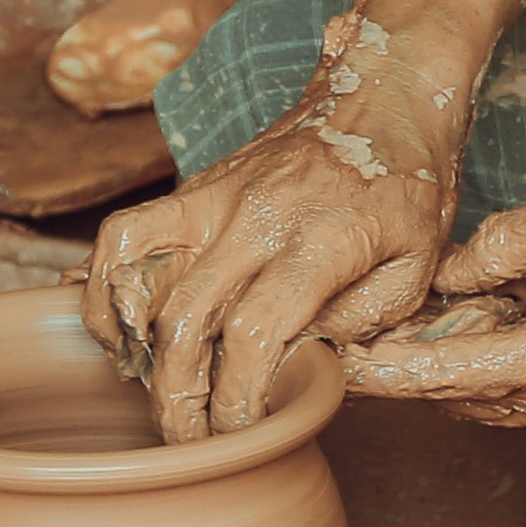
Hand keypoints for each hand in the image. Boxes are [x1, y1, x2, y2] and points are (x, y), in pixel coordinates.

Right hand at [88, 11, 465, 441]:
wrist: (386, 88)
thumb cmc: (409, 179)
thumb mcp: (420, 262)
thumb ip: (365, 320)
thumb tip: (307, 360)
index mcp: (318, 244)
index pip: (251, 339)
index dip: (233, 401)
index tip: (235, 437)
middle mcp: (254, 219)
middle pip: (182, 320)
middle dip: (173, 396)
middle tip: (183, 438)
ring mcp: (215, 197)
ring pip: (131, 264)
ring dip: (122, 334)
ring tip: (136, 378)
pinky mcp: (198, 186)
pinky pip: (127, 230)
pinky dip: (105, 279)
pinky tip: (118, 322)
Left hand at [335, 181, 525, 446]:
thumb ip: (505, 242)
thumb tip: (450, 272)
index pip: (438, 376)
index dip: (374, 368)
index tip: (320, 357)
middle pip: (451, 395)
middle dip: (401, 363)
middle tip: (347, 324)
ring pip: (482, 397)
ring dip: (445, 361)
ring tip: (408, 316)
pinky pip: (517, 393)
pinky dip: (485, 363)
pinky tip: (476, 319)